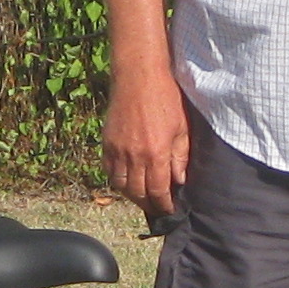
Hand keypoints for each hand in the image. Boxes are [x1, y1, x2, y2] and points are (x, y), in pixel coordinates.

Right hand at [104, 70, 191, 219]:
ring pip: (121, 186)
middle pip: (138, 193)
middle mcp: (134, 156)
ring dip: (132, 196)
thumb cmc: (165, 98)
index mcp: (156, 153)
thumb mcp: (181, 128)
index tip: (169, 210)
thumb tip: (179, 180)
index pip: (158, 191)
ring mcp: (118, 150)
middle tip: (156, 207)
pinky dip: (118, 181)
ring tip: (142, 197)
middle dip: (148, 204)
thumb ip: (180, 157)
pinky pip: (109, 171)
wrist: (138, 76)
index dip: (163, 205)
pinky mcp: (107, 143)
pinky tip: (127, 181)